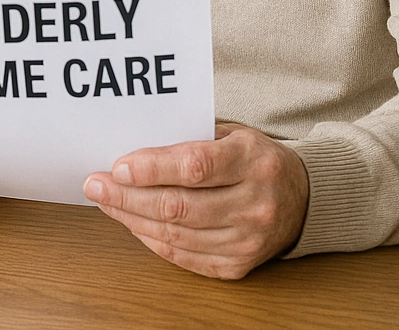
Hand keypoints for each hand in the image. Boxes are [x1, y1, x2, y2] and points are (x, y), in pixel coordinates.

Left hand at [83, 122, 308, 278]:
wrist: (304, 198)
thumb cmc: (255, 160)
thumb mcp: (232, 134)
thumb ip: (188, 138)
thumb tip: (131, 148)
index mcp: (253, 162)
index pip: (195, 167)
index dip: (152, 168)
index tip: (117, 167)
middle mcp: (255, 204)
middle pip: (179, 206)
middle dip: (128, 196)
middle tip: (94, 185)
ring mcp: (249, 240)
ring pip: (176, 234)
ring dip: (132, 218)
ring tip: (106, 202)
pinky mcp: (240, 265)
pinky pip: (184, 256)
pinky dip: (152, 239)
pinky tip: (132, 222)